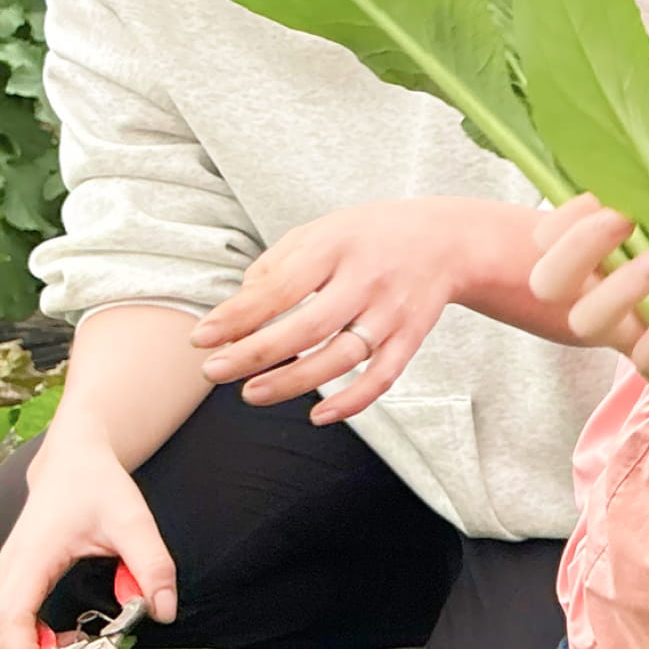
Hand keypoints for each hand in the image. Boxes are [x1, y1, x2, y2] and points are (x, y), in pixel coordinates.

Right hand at [0, 431, 173, 648]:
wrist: (72, 462)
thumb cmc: (98, 487)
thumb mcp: (134, 521)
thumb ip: (153, 565)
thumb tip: (165, 612)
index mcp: (30, 559)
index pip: (12, 623)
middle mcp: (6, 574)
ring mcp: (3, 582)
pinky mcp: (10, 587)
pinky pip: (9, 630)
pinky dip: (35, 644)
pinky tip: (73, 636)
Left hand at [194, 199, 523, 422]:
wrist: (447, 240)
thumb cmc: (368, 237)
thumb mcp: (320, 232)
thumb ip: (276, 266)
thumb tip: (236, 311)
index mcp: (336, 246)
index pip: (279, 288)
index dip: (237, 317)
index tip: (201, 338)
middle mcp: (367, 279)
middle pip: (307, 326)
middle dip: (255, 354)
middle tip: (214, 372)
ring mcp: (393, 311)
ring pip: (342, 356)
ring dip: (294, 381)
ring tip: (251, 395)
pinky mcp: (412, 336)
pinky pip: (383, 377)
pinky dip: (352, 401)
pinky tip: (318, 416)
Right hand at [528, 184, 648, 389]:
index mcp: (596, 258)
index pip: (548, 242)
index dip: (564, 220)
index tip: (600, 198)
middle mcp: (597, 297)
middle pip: (550, 284)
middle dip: (578, 247)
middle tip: (622, 221)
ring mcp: (625, 336)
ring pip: (588, 321)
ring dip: (620, 286)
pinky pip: (646, 358)